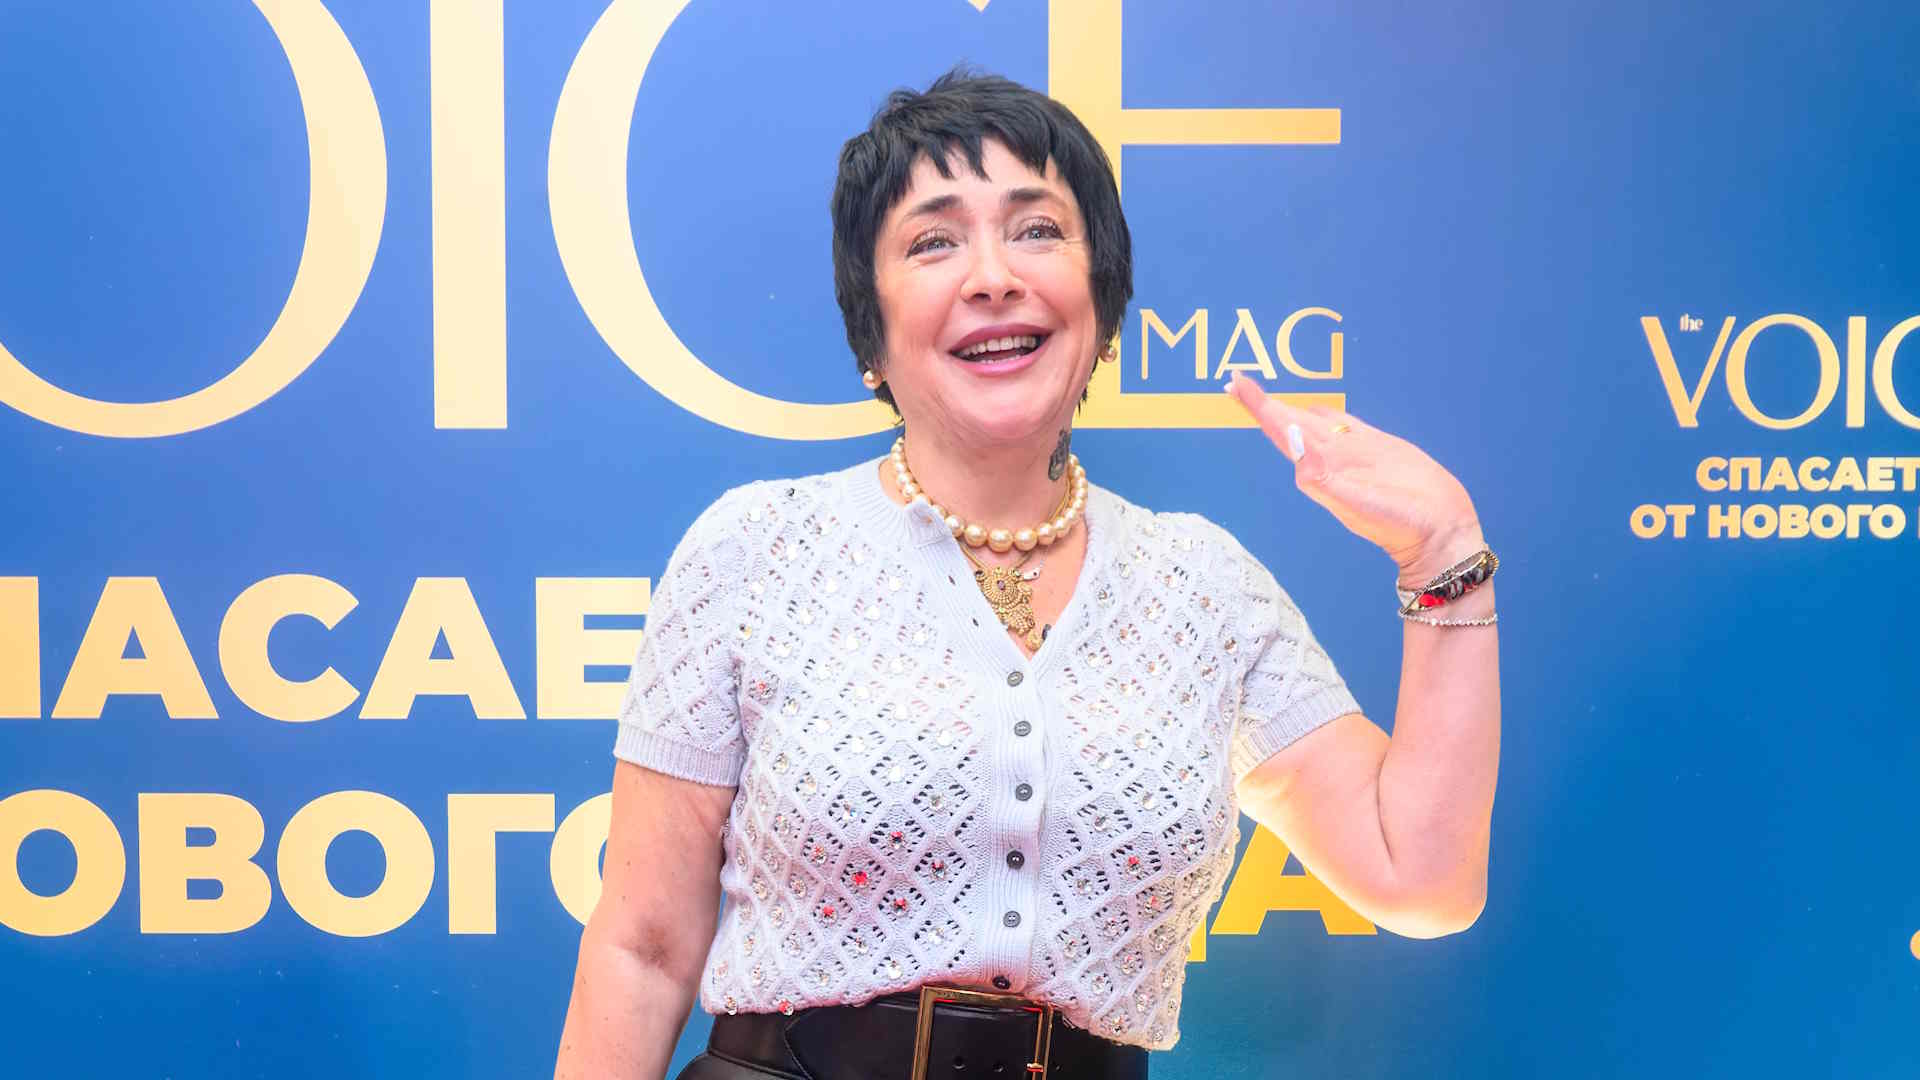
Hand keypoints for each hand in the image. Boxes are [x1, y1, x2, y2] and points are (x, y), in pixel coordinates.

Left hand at [1225, 374, 1482, 581]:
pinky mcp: (1375, 448)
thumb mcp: (1357, 503)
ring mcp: (1351, 452)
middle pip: (1289, 421)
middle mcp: (1330, 457)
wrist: (1435, 532)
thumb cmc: (1398, 523)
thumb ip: (1323, 478)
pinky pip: (1343, 424)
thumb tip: (1296, 449)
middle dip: (1263, 403)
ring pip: (1312, 421)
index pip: (1280, 428)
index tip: (1235, 384)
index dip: (1258, 405)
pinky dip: (1324, 414)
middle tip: (1238, 381)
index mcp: (1319, 466)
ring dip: (1289, 407)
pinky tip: (1316, 411)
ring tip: (1265, 395)